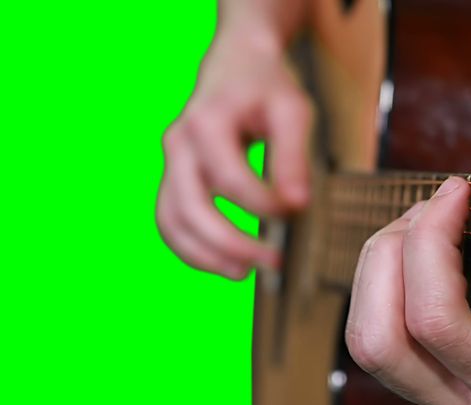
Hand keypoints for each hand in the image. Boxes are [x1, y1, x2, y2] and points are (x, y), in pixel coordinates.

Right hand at [156, 31, 311, 279]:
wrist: (237, 62)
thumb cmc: (268, 86)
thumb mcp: (292, 111)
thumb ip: (293, 157)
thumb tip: (298, 205)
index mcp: (206, 122)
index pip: (230, 180)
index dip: (264, 205)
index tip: (298, 212)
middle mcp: (179, 143)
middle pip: (190, 208)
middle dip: (231, 243)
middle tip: (274, 263)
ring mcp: (170, 162)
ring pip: (171, 220)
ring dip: (205, 255)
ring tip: (245, 273)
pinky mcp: (173, 177)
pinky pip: (170, 221)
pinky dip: (193, 249)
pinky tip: (227, 263)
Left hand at [344, 122, 470, 404]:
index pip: (439, 325)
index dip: (430, 244)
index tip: (460, 192)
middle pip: (380, 339)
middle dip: (389, 254)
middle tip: (432, 208)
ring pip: (370, 345)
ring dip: (378, 270)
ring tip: (422, 225)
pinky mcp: (439, 395)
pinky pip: (385, 343)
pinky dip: (387, 286)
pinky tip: (425, 253)